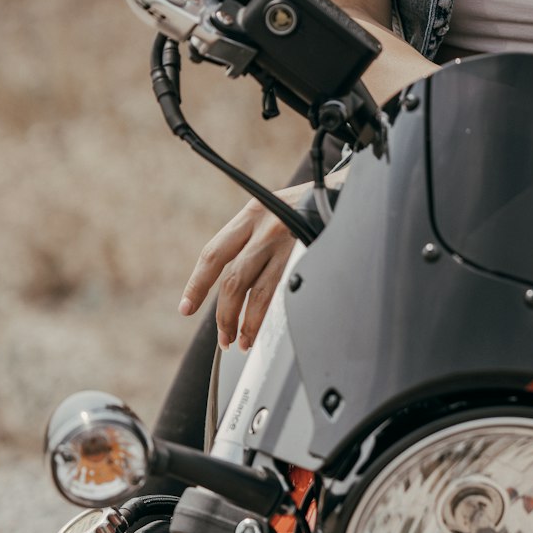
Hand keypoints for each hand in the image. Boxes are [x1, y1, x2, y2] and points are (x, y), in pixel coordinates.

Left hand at [179, 184, 310, 351]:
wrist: (345, 190)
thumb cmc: (310, 201)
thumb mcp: (274, 207)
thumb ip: (253, 235)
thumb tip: (233, 276)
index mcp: (251, 213)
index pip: (213, 253)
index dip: (197, 284)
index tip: (187, 307)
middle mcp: (264, 226)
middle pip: (232, 278)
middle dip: (223, 314)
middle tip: (222, 336)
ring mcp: (285, 240)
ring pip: (254, 290)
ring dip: (243, 321)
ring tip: (239, 341)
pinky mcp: (305, 252)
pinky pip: (279, 291)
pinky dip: (264, 315)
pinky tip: (259, 329)